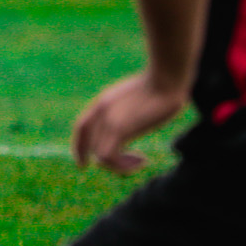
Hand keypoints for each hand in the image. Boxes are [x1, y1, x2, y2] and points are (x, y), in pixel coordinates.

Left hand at [71, 69, 189, 173]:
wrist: (166, 78)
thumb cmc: (161, 86)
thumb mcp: (138, 96)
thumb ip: (129, 109)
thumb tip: (137, 119)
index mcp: (103, 104)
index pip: (81, 128)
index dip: (80, 149)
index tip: (83, 164)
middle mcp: (100, 112)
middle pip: (91, 147)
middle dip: (110, 162)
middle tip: (137, 161)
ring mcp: (108, 120)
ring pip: (100, 156)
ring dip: (120, 166)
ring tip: (141, 161)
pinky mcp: (119, 128)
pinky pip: (108, 157)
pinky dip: (124, 166)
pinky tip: (144, 161)